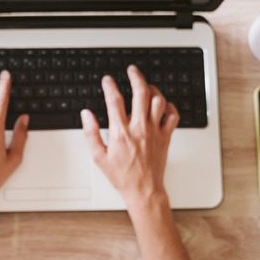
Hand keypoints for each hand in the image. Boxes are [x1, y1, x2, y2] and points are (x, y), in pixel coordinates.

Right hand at [81, 65, 178, 206]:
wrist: (143, 190)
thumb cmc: (122, 176)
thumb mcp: (99, 157)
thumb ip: (91, 133)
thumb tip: (86, 115)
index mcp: (121, 133)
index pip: (115, 101)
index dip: (110, 86)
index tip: (107, 80)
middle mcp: (139, 129)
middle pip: (141, 93)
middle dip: (135, 76)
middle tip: (132, 70)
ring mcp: (154, 132)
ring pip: (158, 100)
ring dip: (152, 89)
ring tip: (146, 85)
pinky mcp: (165, 137)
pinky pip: (173, 115)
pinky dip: (169, 106)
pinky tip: (163, 104)